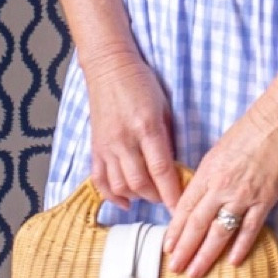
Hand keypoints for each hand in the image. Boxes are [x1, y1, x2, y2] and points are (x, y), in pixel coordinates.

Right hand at [83, 47, 181, 211]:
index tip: (181, 209)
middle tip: (169, 199)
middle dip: (157, 198)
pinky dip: (112, 195)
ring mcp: (107, 146)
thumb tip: (177, 169)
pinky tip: (125, 201)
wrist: (109, 67)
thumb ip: (168, 139)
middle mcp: (124, 140)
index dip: (172, 195)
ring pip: (121, 185)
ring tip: (150, 195)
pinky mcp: (95, 148)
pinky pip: (100, 179)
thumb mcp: (164, 108)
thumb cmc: (141, 84)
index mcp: (146, 127)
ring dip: (138, 197)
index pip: (161, 171)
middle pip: (140, 183)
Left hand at [164, 88, 277, 277]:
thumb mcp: (217, 152)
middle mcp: (221, 186)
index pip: (185, 208)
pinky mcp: (266, 199)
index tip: (167, 248)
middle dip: (184, 249)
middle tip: (174, 268)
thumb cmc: (249, 132)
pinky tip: (231, 261)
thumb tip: (195, 201)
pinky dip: (240, 246)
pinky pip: (250, 228)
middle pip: (197, 224)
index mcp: (207, 172)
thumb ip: (206, 178)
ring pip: (220, 232)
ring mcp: (244, 195)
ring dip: (206, 255)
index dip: (174, 230)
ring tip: (195, 272)